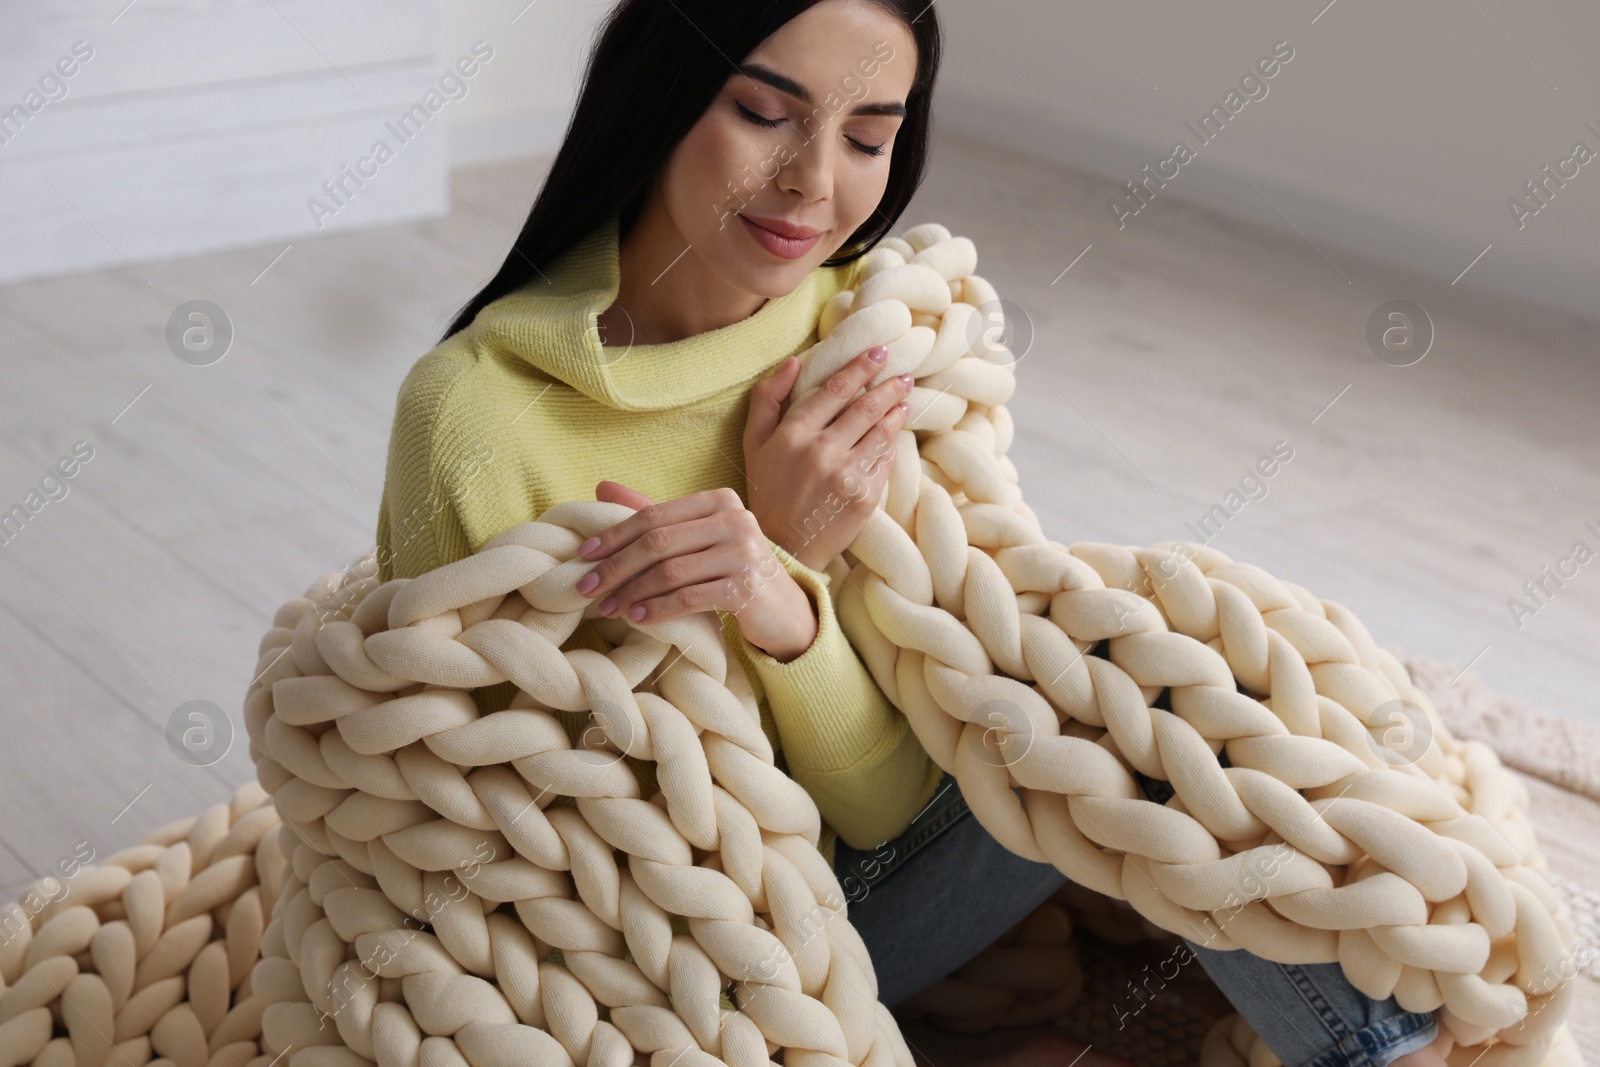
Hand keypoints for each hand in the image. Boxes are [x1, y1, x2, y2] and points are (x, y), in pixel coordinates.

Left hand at [573, 480, 819, 661]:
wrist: (783, 609)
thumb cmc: (731, 568)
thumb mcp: (695, 536)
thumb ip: (654, 514)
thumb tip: (601, 487)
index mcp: (720, 500)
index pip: (654, 515)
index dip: (614, 535)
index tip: (582, 555)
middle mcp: (736, 520)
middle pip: (659, 542)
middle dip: (616, 567)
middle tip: (586, 587)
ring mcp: (744, 553)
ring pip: (671, 572)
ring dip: (632, 592)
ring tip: (607, 608)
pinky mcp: (747, 588)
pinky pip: (690, 598)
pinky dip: (657, 609)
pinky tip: (636, 618)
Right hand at [743, 346, 913, 571]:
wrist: (784, 546)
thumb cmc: (768, 491)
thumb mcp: (754, 443)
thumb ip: (767, 399)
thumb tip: (794, 362)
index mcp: (794, 434)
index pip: (836, 390)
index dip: (860, 368)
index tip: (877, 353)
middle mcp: (822, 450)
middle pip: (865, 407)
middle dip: (888, 385)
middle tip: (903, 373)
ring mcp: (846, 474)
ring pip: (881, 431)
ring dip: (897, 410)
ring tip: (905, 397)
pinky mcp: (865, 497)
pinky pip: (884, 461)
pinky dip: (891, 444)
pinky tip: (895, 433)